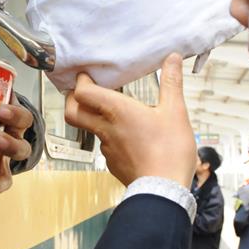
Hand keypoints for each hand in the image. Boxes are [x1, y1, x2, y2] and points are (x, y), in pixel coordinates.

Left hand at [64, 53, 196, 187]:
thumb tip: (173, 57)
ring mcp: (107, 148)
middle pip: (72, 112)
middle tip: (83, 92)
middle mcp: (105, 128)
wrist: (164, 191)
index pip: (83, 92)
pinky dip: (109, 138)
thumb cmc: (169, 150)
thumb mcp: (175, 112)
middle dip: (72, 99)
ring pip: (89, 129)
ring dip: (93, 118)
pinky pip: (105, 146)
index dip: (81, 81)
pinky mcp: (113, 164)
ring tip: (110, 113)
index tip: (86, 75)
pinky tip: (126, 138)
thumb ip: (171, 83)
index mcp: (116, 111)